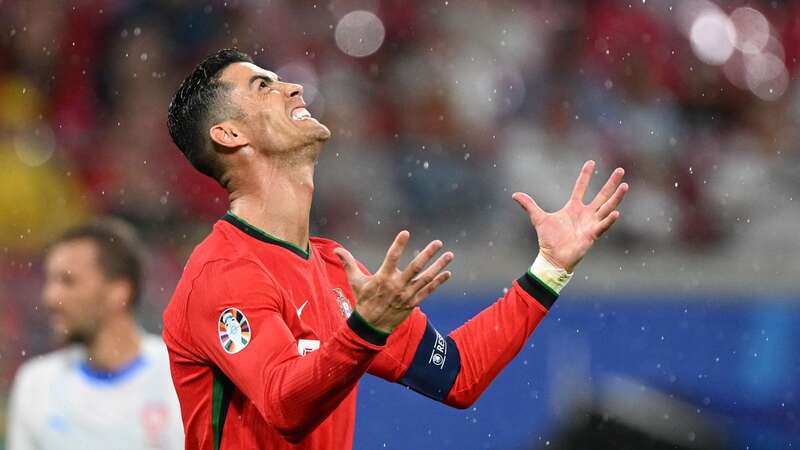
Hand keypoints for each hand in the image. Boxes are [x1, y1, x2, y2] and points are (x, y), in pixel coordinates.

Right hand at [334, 231, 453, 333]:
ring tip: (450, 255)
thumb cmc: (363, 301)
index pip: (392, 257)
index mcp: (383, 278)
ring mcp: (407, 294)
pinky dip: (438, 282)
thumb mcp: (355, 281)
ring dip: (439, 266)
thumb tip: (336, 250)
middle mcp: (397, 285)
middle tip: (438, 242)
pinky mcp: (413, 302)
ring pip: (426, 278)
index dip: (398, 244)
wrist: (371, 327)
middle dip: (428, 254)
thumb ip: (348, 263)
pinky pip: (428, 290)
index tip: (406, 232)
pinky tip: (448, 273)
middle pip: (415, 267)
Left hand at [512, 160, 627, 272]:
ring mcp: (591, 223)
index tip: (591, 162)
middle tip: (620, 170)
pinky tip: (616, 212)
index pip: (581, 187)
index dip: (585, 175)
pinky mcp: (592, 235)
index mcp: (573, 207)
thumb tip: (514, 194)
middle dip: (611, 183)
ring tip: (625, 186)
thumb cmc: (548, 240)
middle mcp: (585, 213)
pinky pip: (603, 225)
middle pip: (601, 195)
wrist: (553, 257)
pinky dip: (609, 220)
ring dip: (616, 197)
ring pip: (607, 207)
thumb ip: (529, 205)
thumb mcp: (538, 218)